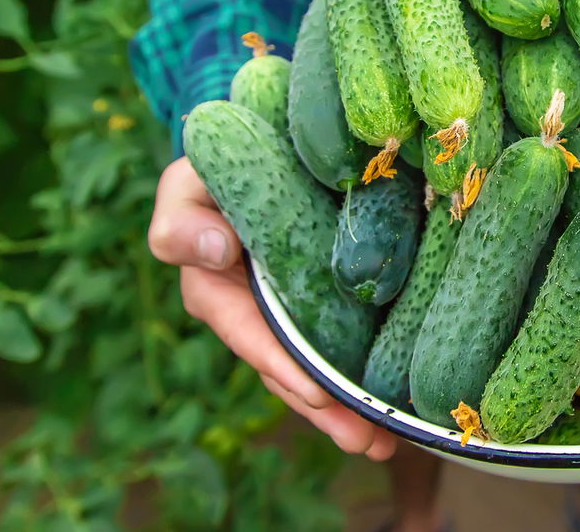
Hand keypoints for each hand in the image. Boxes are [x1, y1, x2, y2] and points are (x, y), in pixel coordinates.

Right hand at [148, 157, 396, 460]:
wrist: (268, 139)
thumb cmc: (220, 161)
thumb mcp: (186, 182)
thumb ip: (181, 218)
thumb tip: (214, 251)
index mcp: (217, 289)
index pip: (246, 332)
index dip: (278, 364)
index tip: (313, 393)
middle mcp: (255, 309)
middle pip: (286, 368)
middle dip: (324, 409)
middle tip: (367, 440)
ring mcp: (295, 307)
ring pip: (318, 365)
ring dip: (348, 407)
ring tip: (386, 440)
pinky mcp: (330, 296)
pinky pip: (345, 338)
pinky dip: (366, 368)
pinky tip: (398, 397)